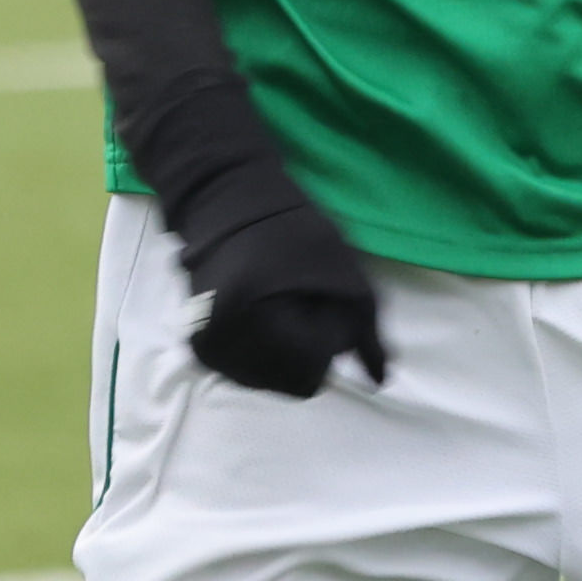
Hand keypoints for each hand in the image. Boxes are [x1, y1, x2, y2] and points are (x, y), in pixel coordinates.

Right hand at [184, 196, 386, 398]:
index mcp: (253, 323)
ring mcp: (208, 348)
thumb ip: (365, 331)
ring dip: (286, 358)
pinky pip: (244, 371)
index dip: (329, 340)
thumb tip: (380, 381)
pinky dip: (263, 357)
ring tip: (283, 307)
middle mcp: (223, 345)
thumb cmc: (292, 229)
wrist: (227, 199)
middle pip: (289, 381)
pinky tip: (267, 320)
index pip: (311, 371)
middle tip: (305, 304)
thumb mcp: (343, 273)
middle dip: (308, 352)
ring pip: (267, 381)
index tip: (324, 302)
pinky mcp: (201, 345)